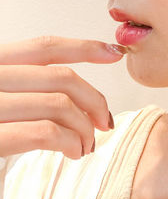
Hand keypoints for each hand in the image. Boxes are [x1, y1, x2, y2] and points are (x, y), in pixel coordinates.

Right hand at [0, 36, 126, 159]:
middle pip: (61, 77)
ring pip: (60, 105)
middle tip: (105, 122)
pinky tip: (73, 151)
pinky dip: (70, 142)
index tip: (114, 53)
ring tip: (87, 144)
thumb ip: (23, 87)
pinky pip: (47, 132)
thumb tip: (74, 94)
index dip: (83, 48)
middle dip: (94, 100)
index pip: (44, 47)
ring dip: (85, 128)